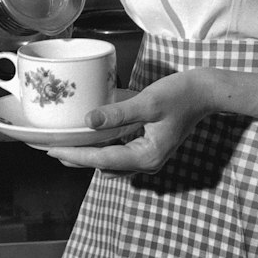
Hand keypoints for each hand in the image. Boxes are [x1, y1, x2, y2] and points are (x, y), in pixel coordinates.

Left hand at [48, 70, 217, 172]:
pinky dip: (103, 150)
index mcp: (147, 156)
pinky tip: (92, 139)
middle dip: (78, 158)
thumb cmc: (181, 95)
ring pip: (111, 163)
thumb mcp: (147, 102)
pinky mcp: (149, 148)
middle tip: (52, 149)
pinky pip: (120, 155)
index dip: (75, 155)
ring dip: (90, 156)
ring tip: (67, 146)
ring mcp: (149, 158)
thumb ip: (117, 114)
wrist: (205, 92)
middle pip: (103, 165)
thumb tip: (88, 121)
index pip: (102, 159)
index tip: (52, 150)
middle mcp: (147, 163)